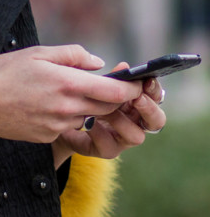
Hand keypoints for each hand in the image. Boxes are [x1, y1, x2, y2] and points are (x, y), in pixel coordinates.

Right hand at [0, 45, 142, 149]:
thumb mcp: (37, 53)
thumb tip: (97, 63)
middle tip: (104, 85)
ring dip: (86, 106)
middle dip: (112, 98)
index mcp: (67, 83)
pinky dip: (65, 115)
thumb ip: (72, 55)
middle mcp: (67, 108)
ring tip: (62, 92)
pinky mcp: (48, 136)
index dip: (130, 88)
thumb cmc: (3, 73)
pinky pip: (68, 126)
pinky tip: (45, 105)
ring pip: (86, 116)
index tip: (134, 83)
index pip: (114, 91)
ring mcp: (58, 125)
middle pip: (106, 107)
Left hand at [52, 68, 166, 165]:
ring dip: (122, 121)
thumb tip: (123, 66)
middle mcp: (134, 122)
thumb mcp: (95, 85)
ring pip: (137, 137)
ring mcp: (122, 139)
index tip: (146, 80)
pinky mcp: (106, 150)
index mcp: (136, 103)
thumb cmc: (80, 97)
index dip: (154, 89)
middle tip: (137, 98)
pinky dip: (100, 133)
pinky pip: (110, 146)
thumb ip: (111, 78)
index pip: (155, 97)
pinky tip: (87, 122)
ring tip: (104, 110)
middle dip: (149, 109)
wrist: (59, 118)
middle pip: (157, 121)